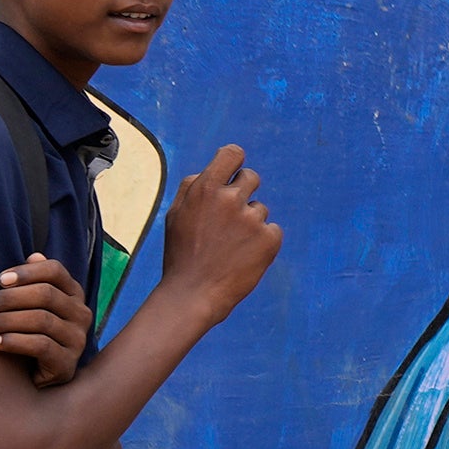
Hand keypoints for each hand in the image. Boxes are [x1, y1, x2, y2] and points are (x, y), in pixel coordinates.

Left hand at [0, 254, 92, 383]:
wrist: (32, 379)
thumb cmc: (27, 333)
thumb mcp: (29, 306)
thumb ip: (30, 282)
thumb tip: (33, 256)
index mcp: (72, 294)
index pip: (55, 271)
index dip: (26, 272)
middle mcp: (81, 314)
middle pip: (46, 295)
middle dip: (8, 298)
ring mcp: (77, 340)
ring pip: (41, 320)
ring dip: (4, 321)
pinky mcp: (68, 364)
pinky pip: (40, 346)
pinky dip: (12, 342)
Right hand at [162, 146, 282, 314]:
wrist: (194, 294)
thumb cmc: (182, 253)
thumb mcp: (175, 215)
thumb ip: (192, 187)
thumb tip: (210, 170)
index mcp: (205, 189)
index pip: (232, 154)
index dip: (235, 160)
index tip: (234, 170)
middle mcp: (230, 199)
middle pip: (251, 177)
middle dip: (243, 192)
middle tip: (229, 219)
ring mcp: (252, 219)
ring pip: (260, 208)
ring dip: (250, 223)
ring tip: (230, 247)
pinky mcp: (270, 239)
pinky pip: (272, 229)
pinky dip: (263, 241)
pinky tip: (244, 256)